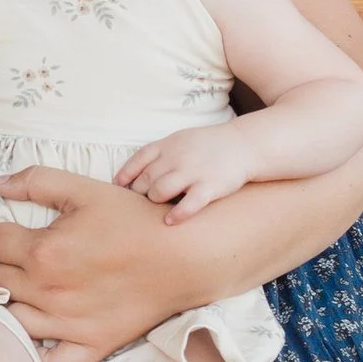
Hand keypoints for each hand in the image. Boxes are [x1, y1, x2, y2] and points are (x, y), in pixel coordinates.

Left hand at [0, 166, 197, 361]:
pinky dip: (36, 353)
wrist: (184, 255)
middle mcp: (49, 292)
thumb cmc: (134, 218)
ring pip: (14, 320)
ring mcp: (68, 324)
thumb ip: (36, 182)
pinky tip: (27, 339)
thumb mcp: (83, 188)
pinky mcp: (92, 344)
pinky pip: (53, 361)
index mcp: (43, 252)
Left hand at [113, 125, 251, 222]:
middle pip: (146, 179)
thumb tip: (132, 174)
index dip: (125, 175)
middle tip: (139, 202)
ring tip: (158, 206)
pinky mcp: (210, 187)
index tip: (118, 187)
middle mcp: (177, 158)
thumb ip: (159, 154)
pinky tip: (170, 221)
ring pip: (159, 191)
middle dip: (139, 193)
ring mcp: (193, 172)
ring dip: (155, 201)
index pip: (137, 160)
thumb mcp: (180, 140)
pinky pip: (188, 205)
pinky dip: (176, 215)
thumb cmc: (207, 146)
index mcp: (168, 145)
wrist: (244, 145)